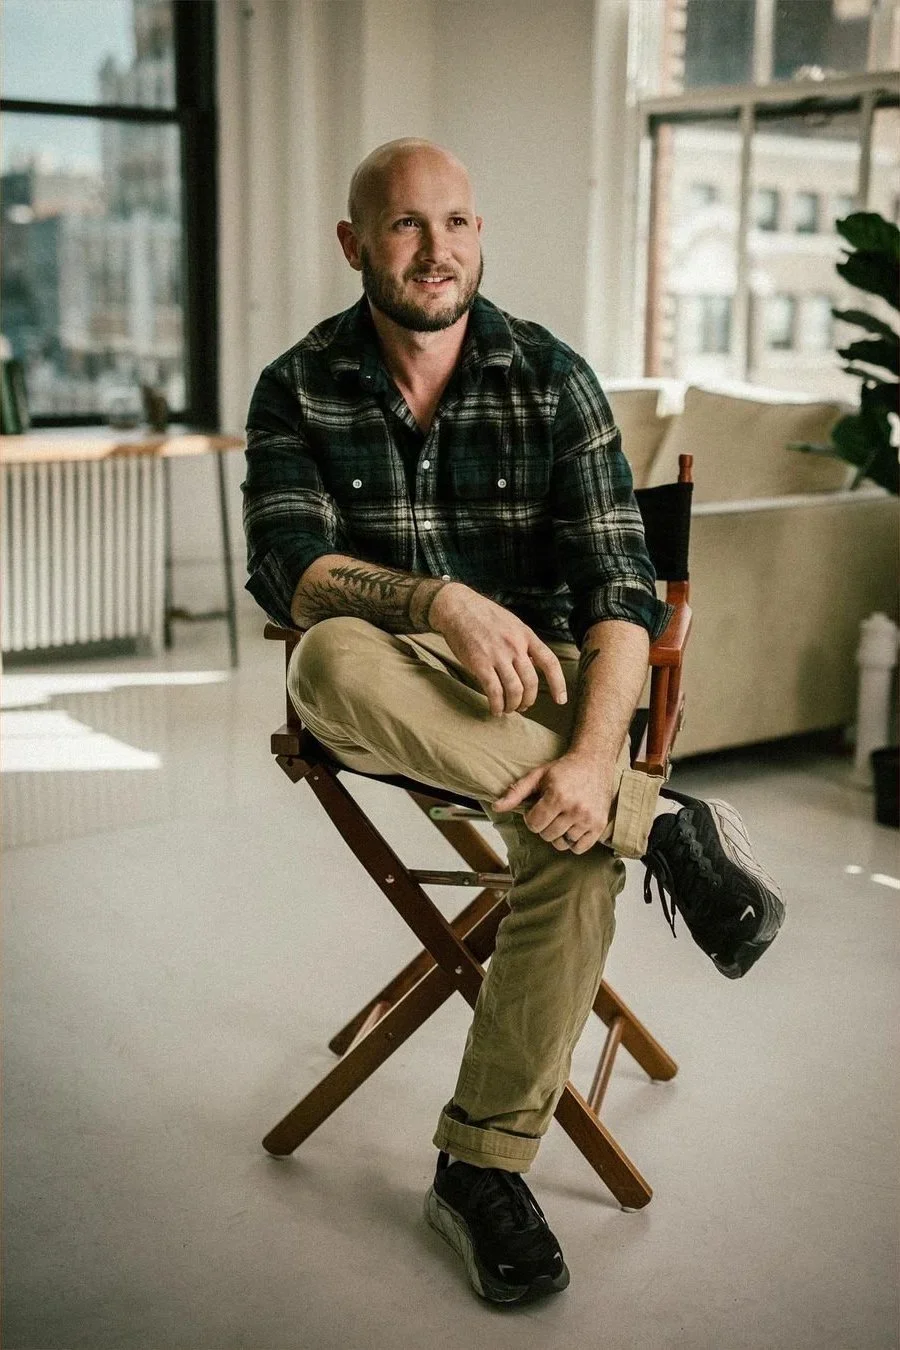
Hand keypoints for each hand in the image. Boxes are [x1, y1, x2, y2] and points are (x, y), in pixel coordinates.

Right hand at [429, 583, 567, 715]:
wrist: (458, 607)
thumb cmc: (485, 616)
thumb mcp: (512, 624)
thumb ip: (524, 644)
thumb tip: (533, 665)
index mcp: (526, 635)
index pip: (550, 662)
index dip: (558, 684)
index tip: (561, 700)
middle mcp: (515, 646)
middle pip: (531, 682)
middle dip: (528, 700)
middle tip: (522, 706)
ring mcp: (498, 655)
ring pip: (514, 690)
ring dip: (513, 705)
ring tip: (508, 709)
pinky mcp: (480, 664)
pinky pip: (494, 692)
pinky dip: (496, 705)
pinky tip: (495, 709)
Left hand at [492, 752, 615, 853]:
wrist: (594, 762)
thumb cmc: (563, 769)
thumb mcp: (537, 775)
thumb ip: (516, 792)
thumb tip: (496, 807)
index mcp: (557, 796)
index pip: (533, 824)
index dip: (531, 817)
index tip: (538, 807)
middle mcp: (575, 809)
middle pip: (547, 836)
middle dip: (544, 826)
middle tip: (551, 811)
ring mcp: (589, 818)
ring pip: (563, 844)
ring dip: (559, 834)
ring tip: (563, 817)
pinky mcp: (599, 825)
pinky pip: (579, 848)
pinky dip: (574, 842)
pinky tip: (573, 826)